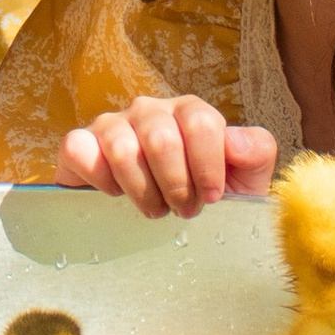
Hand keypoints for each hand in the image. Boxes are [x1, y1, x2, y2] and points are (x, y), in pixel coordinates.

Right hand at [56, 96, 278, 217]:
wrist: (159, 222)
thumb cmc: (201, 196)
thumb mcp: (244, 180)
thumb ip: (255, 152)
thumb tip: (236, 143)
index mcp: (189, 112)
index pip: (201, 123)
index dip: (208, 168)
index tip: (211, 198)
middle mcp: (149, 111)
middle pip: (162, 139)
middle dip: (176, 186)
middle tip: (183, 209)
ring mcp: (111, 125)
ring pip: (122, 148)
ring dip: (143, 191)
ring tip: (155, 209)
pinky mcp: (79, 144)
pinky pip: (79, 148)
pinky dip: (99, 178)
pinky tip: (113, 194)